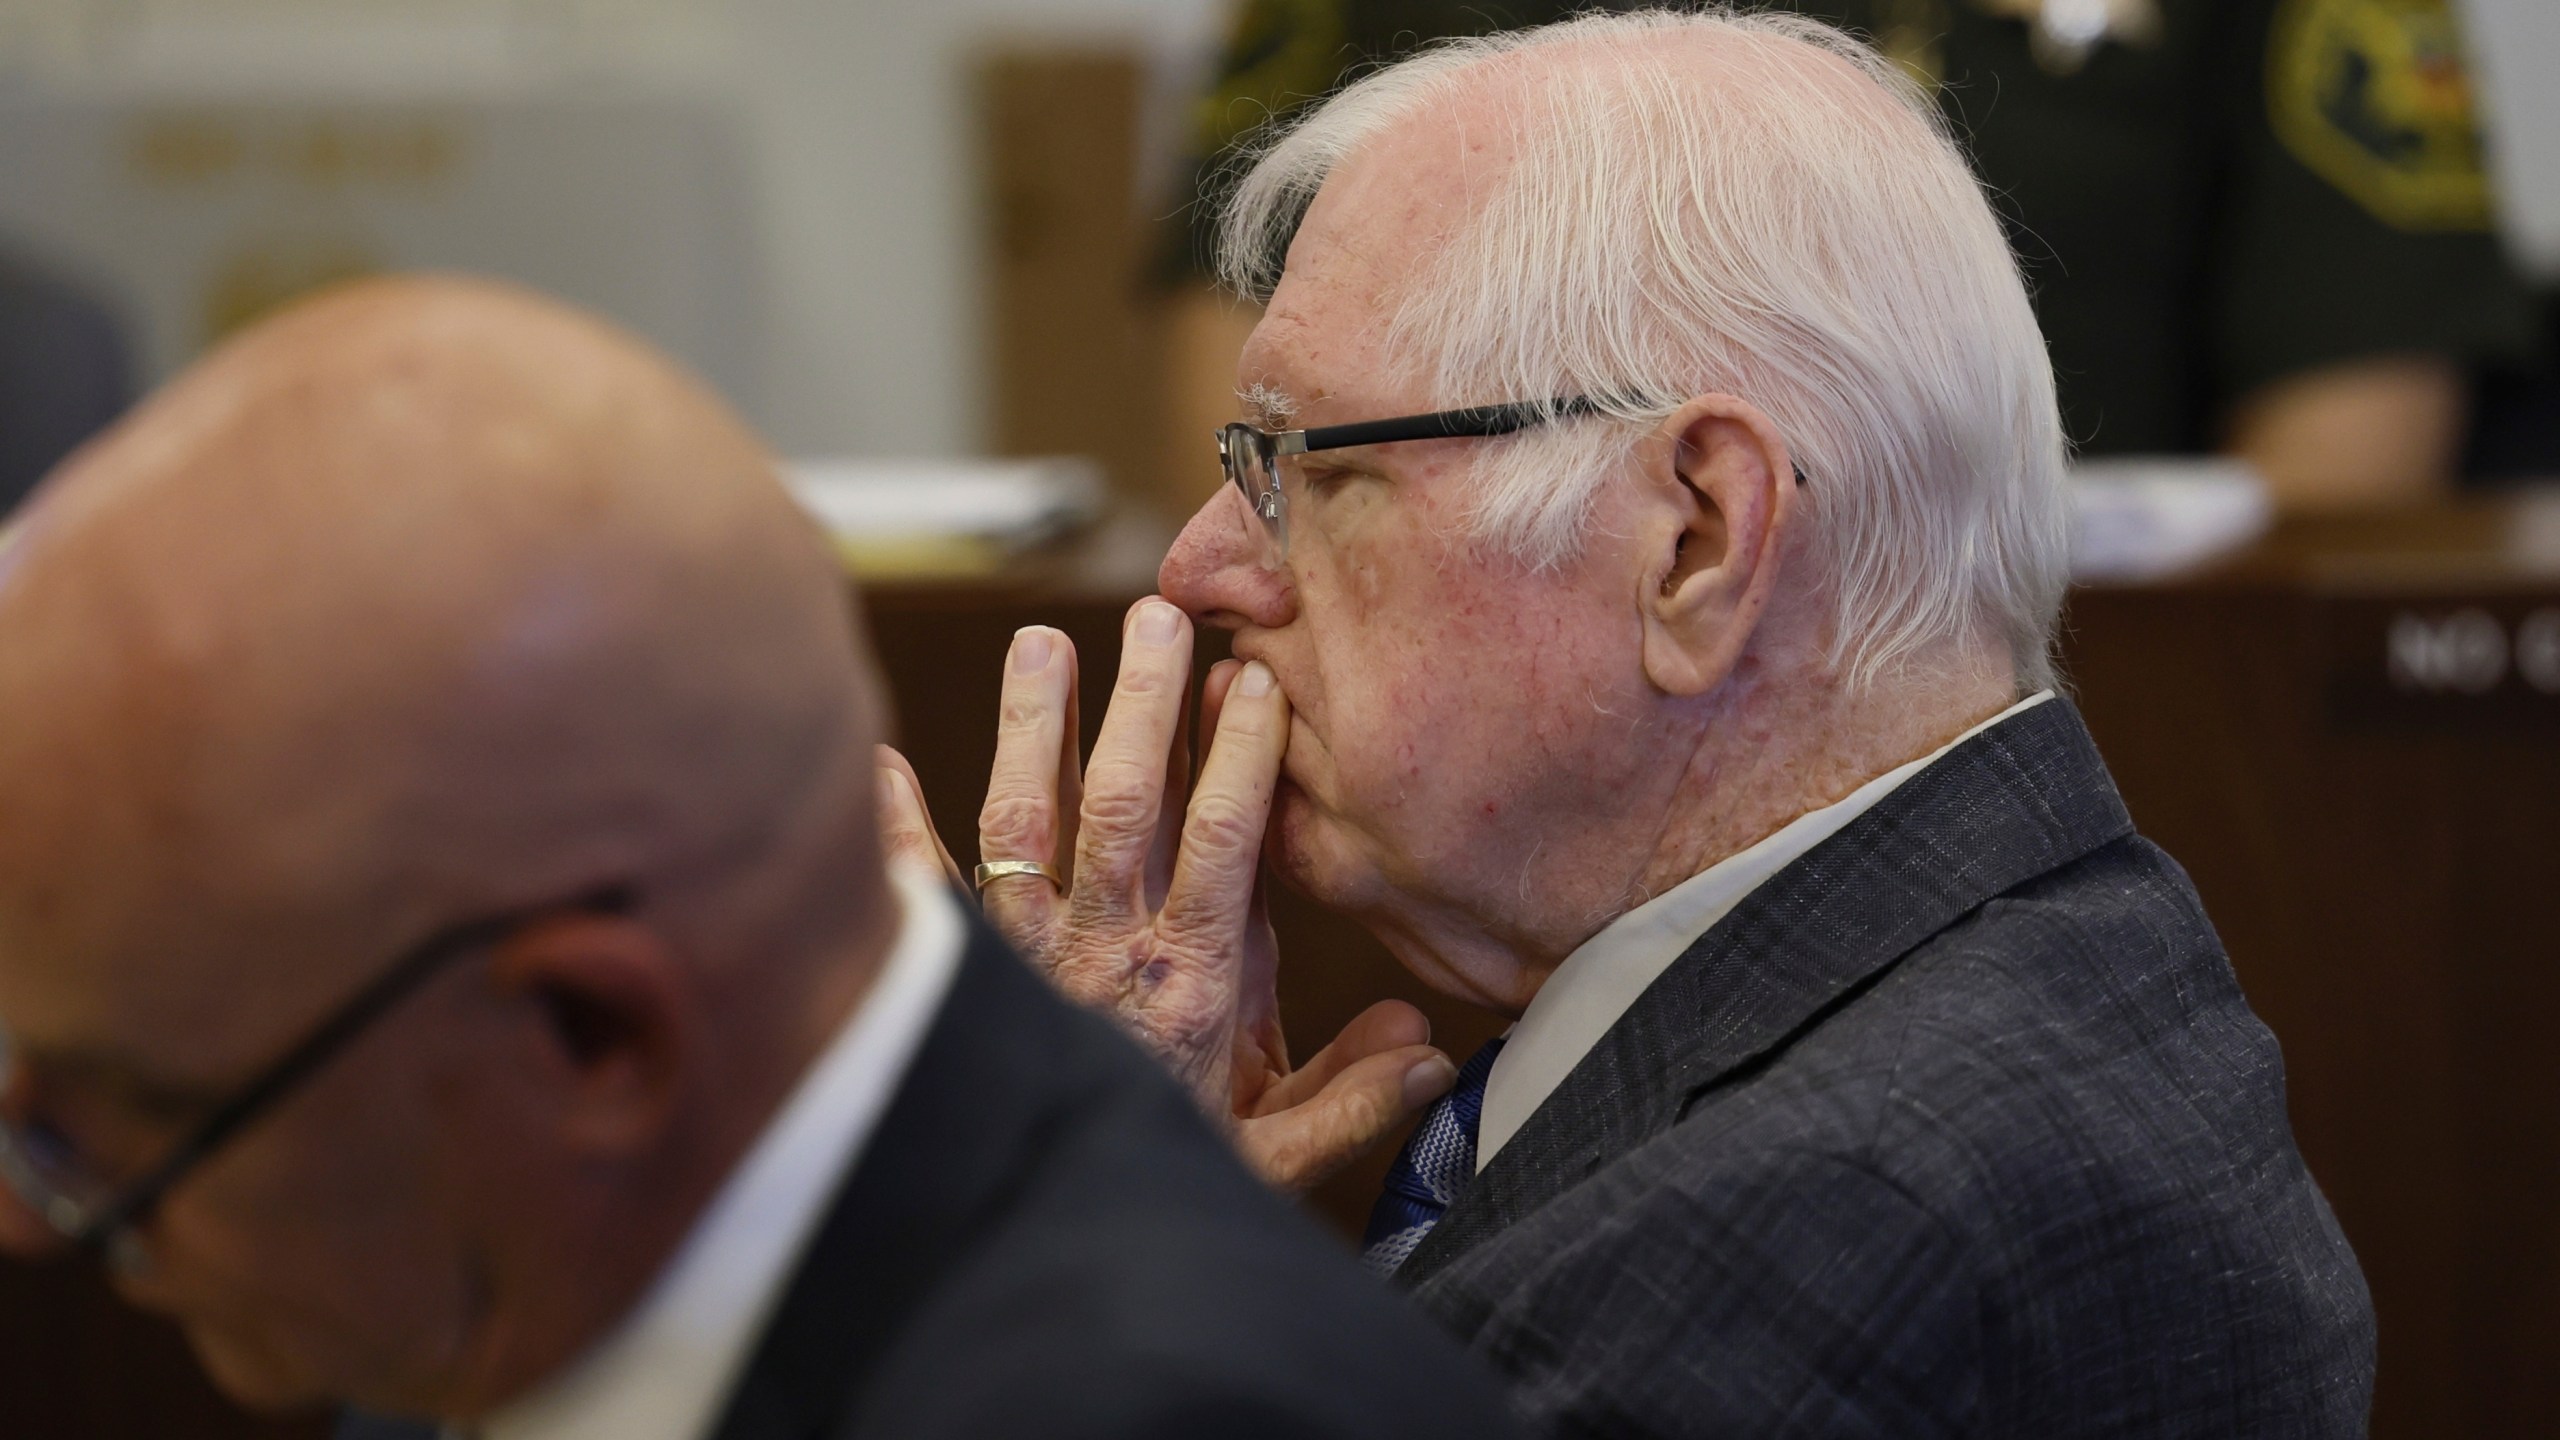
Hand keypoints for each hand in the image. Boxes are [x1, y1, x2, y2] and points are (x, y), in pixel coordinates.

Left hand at [876, 599, 1456, 1190]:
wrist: (1050, 1233)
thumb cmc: (1163, 1182)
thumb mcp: (1271, 1158)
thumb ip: (1347, 1100)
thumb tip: (1429, 1052)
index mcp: (1190, 979)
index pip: (1223, 839)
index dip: (1240, 754)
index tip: (1251, 679)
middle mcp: (1103, 951)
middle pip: (1124, 803)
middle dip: (1143, 704)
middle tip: (1158, 615)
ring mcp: (1024, 956)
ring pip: (1027, 821)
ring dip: (1035, 728)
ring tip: (1042, 642)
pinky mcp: (961, 977)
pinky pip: (922, 896)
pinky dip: (894, 830)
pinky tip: (878, 761)